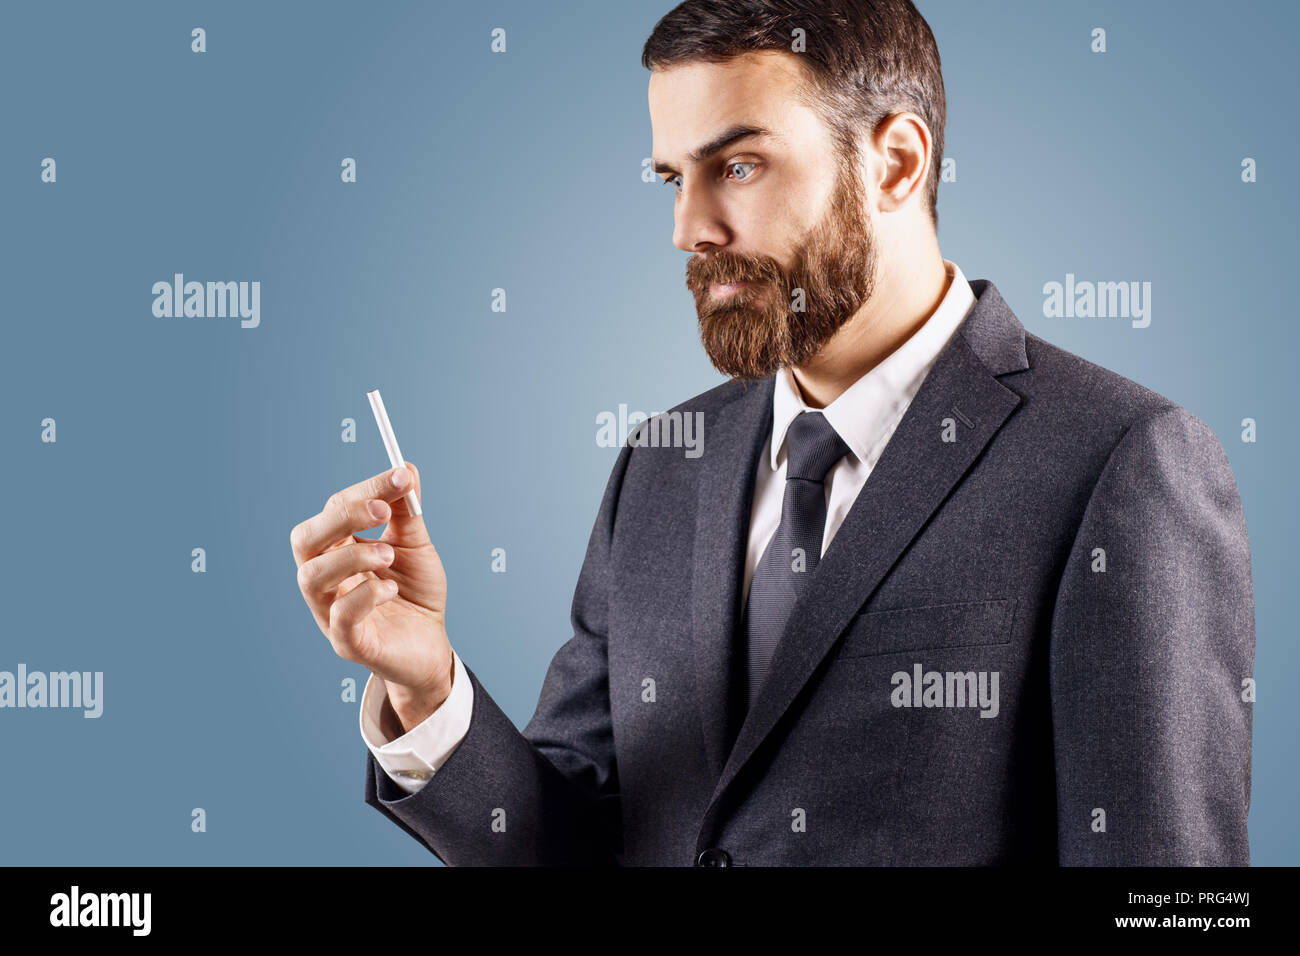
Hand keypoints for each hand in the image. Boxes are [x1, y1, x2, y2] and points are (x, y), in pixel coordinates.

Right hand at [290, 462, 452, 730]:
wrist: (432, 643)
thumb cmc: (415, 592)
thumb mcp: (414, 545)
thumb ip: (406, 510)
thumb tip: (404, 467)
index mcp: (336, 548)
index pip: (334, 509)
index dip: (365, 490)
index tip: (400, 476)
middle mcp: (324, 578)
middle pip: (306, 539)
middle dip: (342, 517)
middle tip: (382, 510)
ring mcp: (329, 611)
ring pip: (312, 577)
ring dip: (351, 556)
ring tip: (388, 555)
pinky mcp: (347, 643)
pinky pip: (338, 617)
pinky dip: (363, 597)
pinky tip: (390, 590)